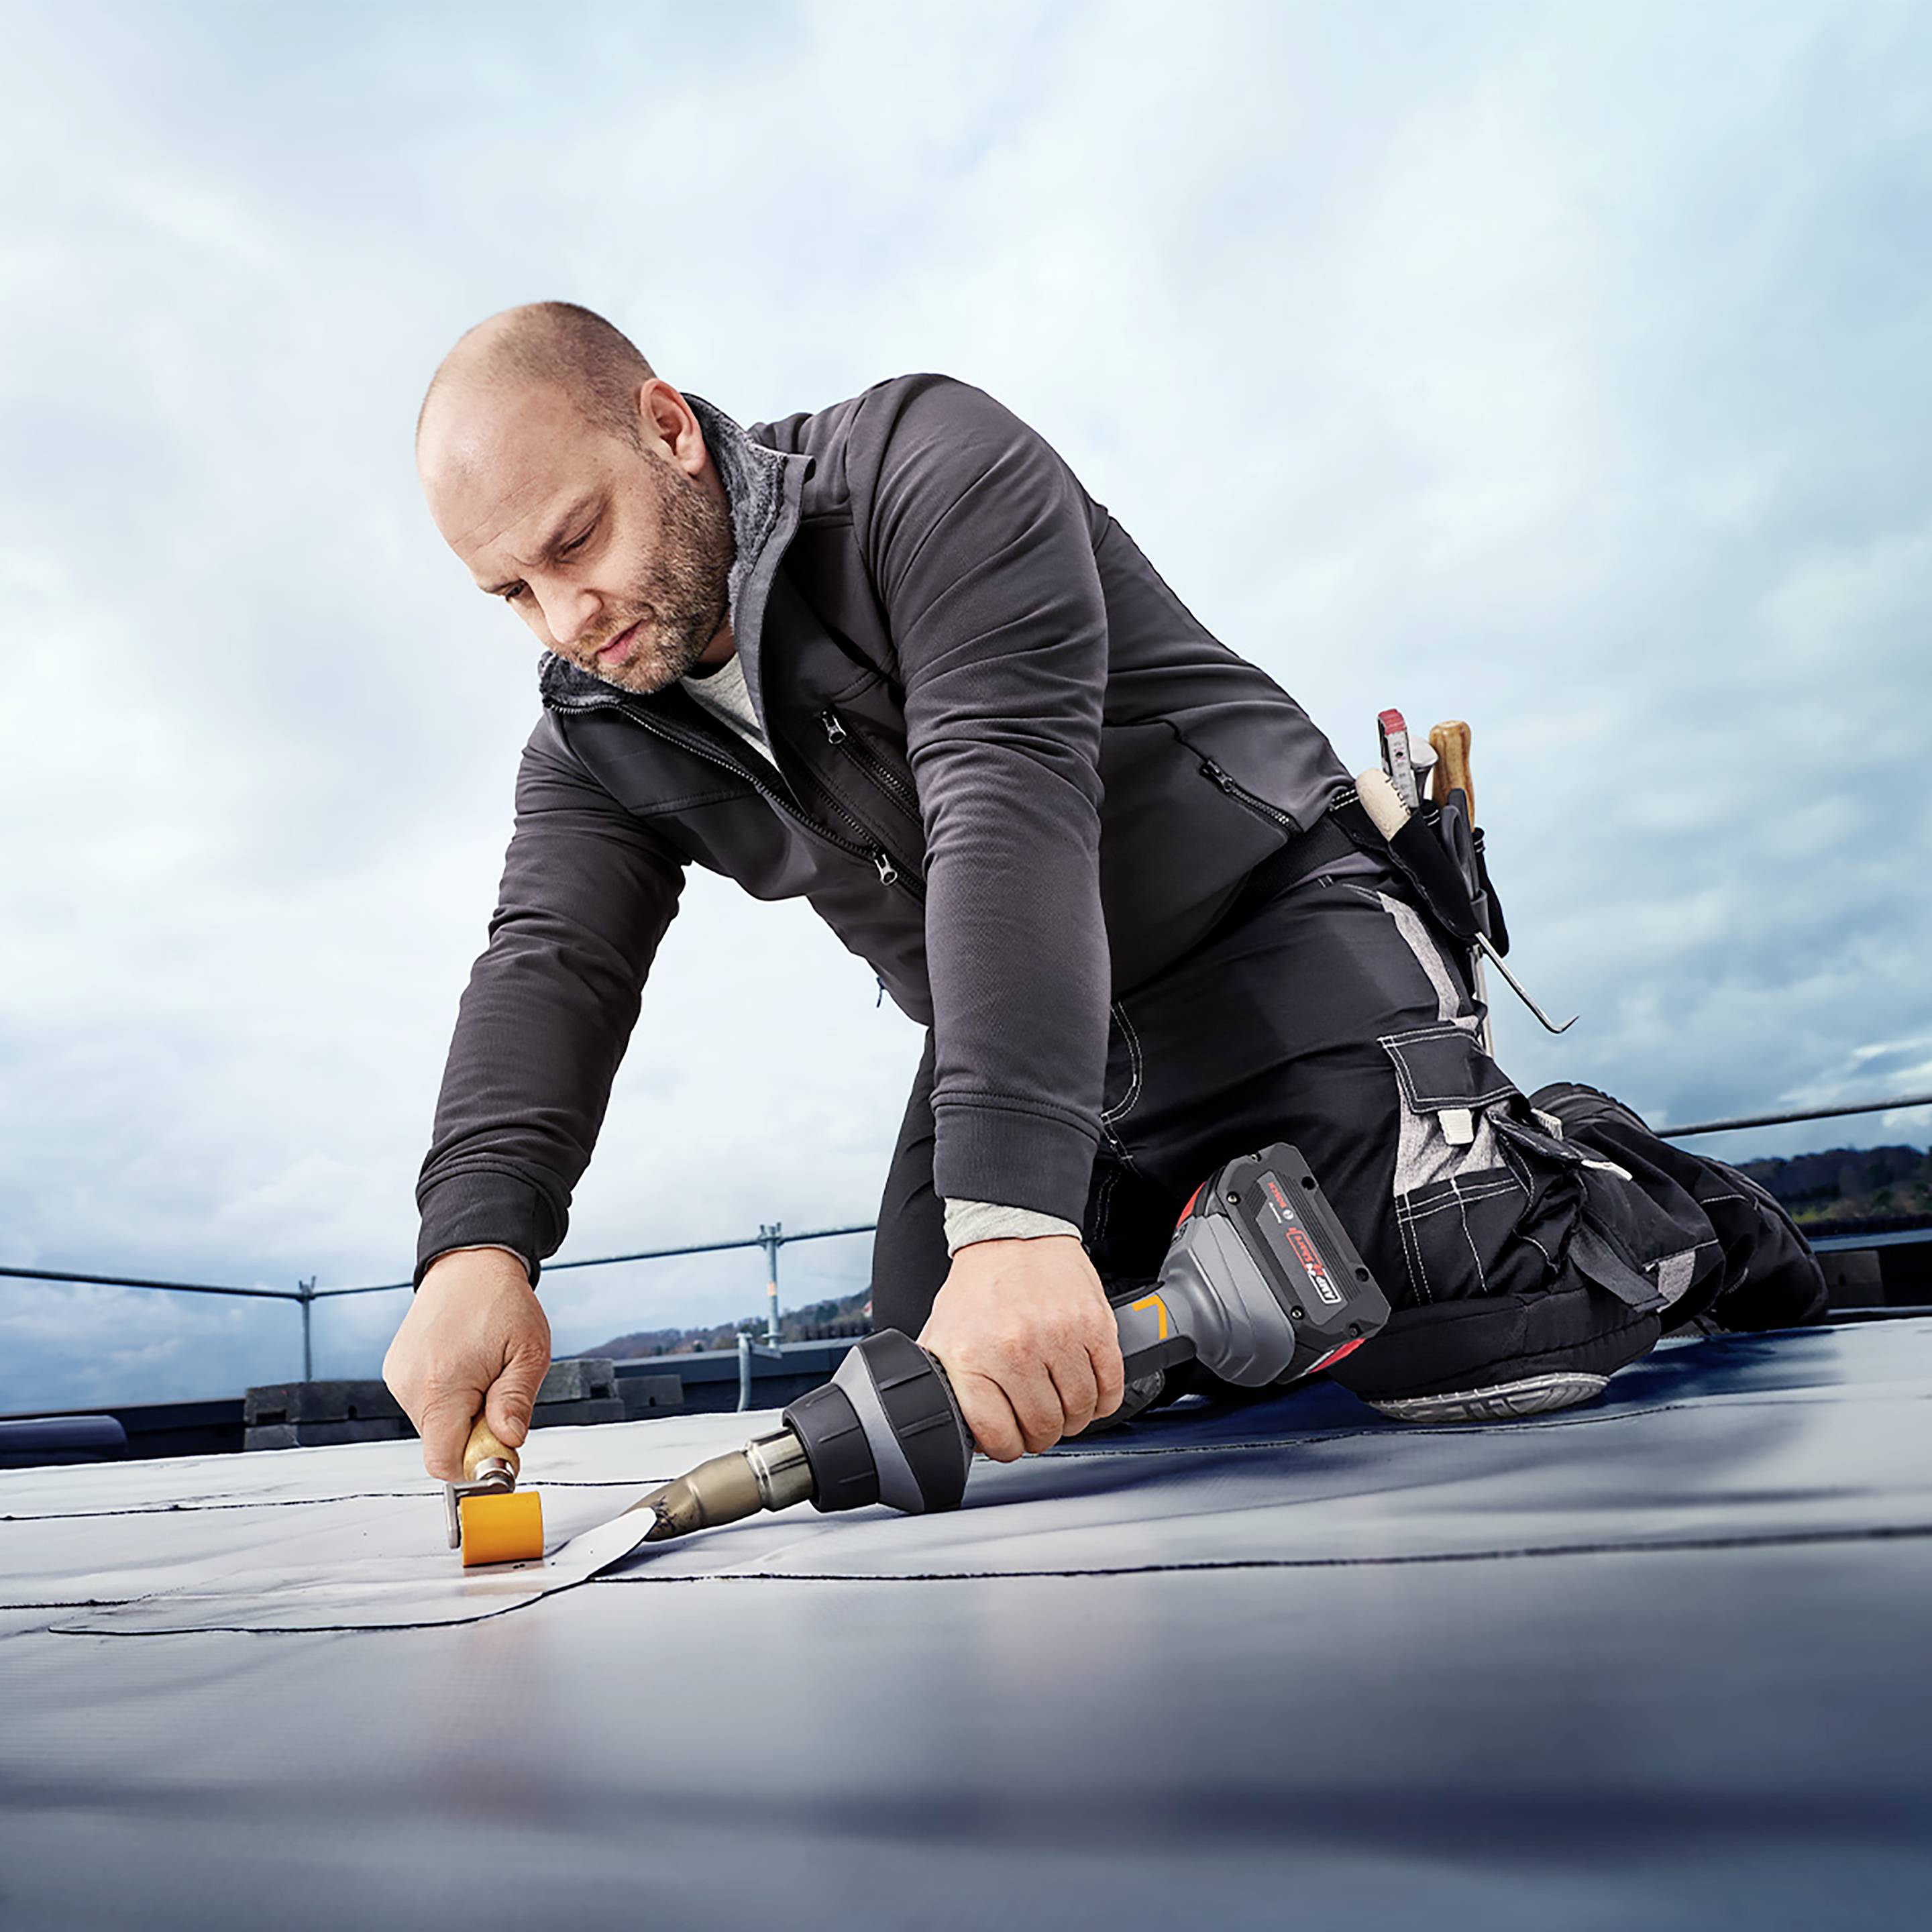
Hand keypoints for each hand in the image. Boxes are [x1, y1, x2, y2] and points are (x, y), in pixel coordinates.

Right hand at [382, 1247, 550, 1480]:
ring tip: (482, 1372)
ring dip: (462, 1413)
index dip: (475, 1465)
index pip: (443, 1461)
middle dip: (474, 1433)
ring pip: (435, 1425)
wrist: (469, 1263)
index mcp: (440, 1386)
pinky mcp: (397, 1370)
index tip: (500, 1448)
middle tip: (499, 1395)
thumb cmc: (501, 1301)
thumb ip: (516, 1401)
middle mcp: (410, 1385)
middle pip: (441, 1444)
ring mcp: (399, 1377)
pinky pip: (425, 1403)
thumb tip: (509, 1441)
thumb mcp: (528, 1352)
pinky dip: (448, 1398)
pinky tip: (465, 1366)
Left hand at [916, 1236, 1124, 1460]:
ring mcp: (1057, 1338)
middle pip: (1043, 1428)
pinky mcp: (1093, 1326)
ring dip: (1074, 1419)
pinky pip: (1109, 1385)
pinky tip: (1090, 1393)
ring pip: (1079, 1412)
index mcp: (971, 1358)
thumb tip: (964, 1431)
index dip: (1007, 1448)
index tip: (1012, 1442)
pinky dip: (1104, 1400)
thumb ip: (949, 1385)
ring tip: (1064, 1407)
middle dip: (1043, 1435)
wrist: (1014, 1233)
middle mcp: (1014, 1350)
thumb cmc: (980, 1286)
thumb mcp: (943, 1336)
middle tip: (1040, 1424)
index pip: (997, 1436)